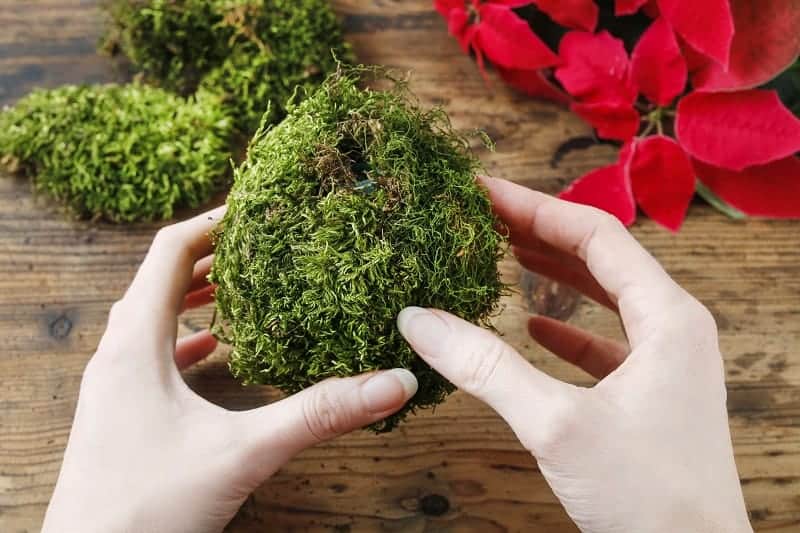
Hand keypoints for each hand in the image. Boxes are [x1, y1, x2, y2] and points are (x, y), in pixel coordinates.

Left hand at [42, 207, 417, 532]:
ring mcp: (114, 386)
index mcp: (134, 345)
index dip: (212, 221)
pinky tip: (215, 350)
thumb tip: (393, 382)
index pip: (169, 252)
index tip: (256, 206)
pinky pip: (152, 356)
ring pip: (152, 317)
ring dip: (195, 295)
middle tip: (260, 242)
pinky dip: (186, 340)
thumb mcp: (243, 453)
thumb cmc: (147, 509)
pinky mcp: (120, 413)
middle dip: (210, 255)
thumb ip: (319, 415)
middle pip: (159, 279)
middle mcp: (117, 356)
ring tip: (241, 286)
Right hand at [398, 177, 751, 532]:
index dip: (533, 206)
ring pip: (603, 296)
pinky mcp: (649, 395)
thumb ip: (486, 367)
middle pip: (600, 258)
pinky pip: (605, 340)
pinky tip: (531, 322)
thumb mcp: (556, 425)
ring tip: (501, 252)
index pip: (595, 234)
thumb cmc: (646, 497)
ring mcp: (666, 362)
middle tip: (482, 215)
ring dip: (552, 273)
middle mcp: (674, 328)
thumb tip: (418, 319)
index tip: (481, 190)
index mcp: (669, 317)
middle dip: (539, 232)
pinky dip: (566, 326)